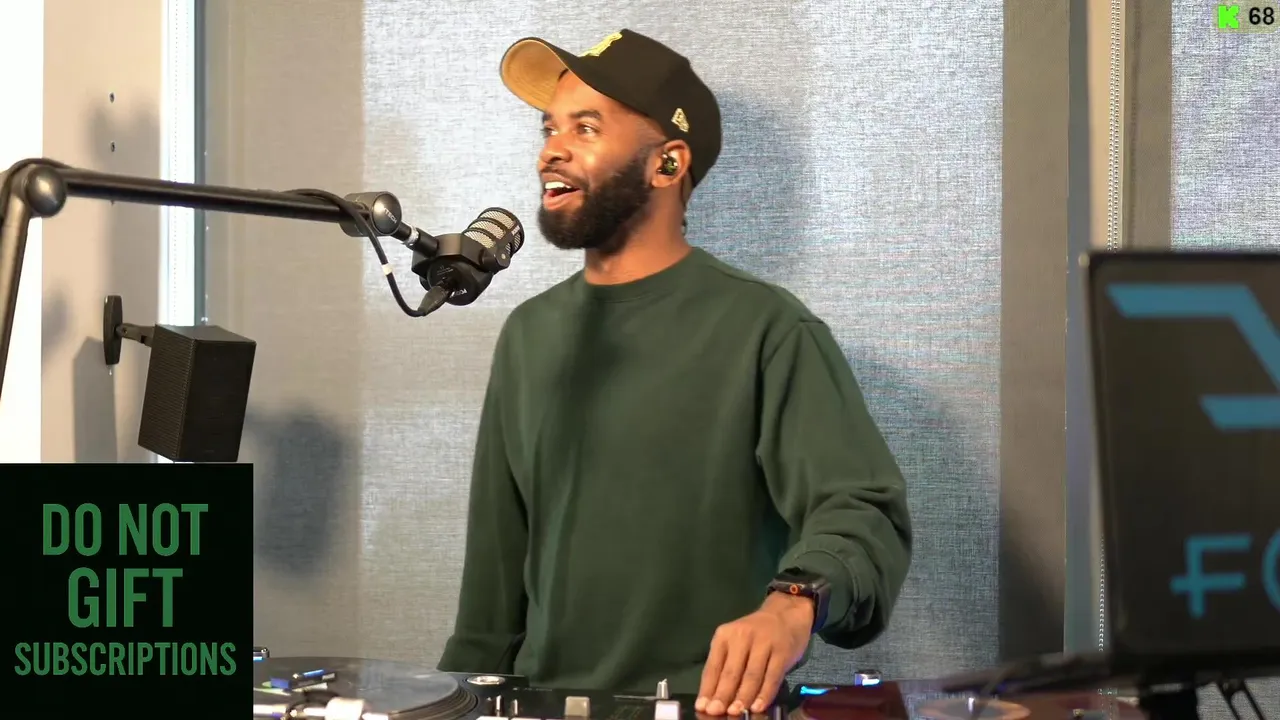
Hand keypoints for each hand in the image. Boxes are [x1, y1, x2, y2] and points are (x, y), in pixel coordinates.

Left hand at [696, 593, 812, 715]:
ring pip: (751, 675)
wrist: (786, 614)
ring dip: (743, 697)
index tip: (702, 707)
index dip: (707, 689)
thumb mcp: (735, 643)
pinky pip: (772, 677)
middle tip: (715, 713)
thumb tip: (713, 697)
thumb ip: (725, 666)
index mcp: (725, 636)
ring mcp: (764, 643)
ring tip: (735, 713)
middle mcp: (742, 637)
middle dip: (722, 695)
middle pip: (731, 672)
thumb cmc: (756, 634)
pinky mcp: (782, 651)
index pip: (713, 666)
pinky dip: (764, 694)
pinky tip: (758, 706)